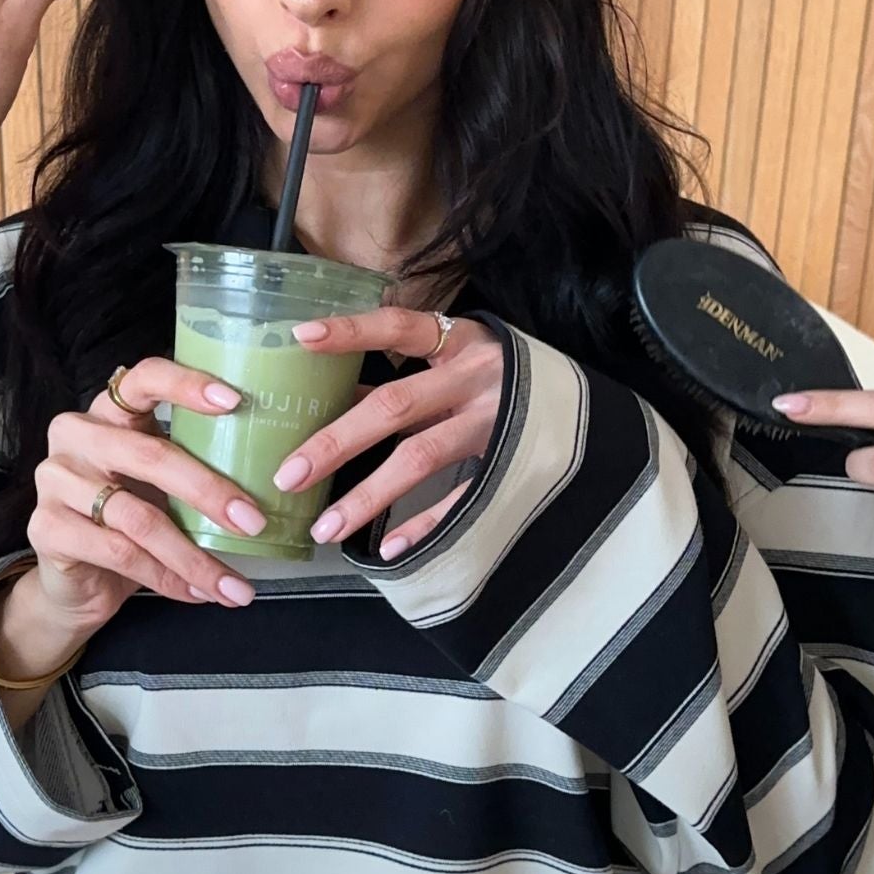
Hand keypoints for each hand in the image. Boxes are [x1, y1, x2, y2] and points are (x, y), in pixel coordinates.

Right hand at [0, 359, 267, 687]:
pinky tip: (198, 594)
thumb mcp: (161, 482)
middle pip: (149, 455)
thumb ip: (195, 463)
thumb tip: (275, 473)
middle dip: (209, 491)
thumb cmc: (131, 517)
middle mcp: (76, 435)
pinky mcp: (46, 528)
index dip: (187, 385)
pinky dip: (167, 578)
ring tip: (234, 584)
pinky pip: (119, 554)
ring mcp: (55, 480)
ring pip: (138, 518)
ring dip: (194, 556)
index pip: (144, 378)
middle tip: (253, 521)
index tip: (235, 401)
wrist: (76, 580)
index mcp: (109, 411)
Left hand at [273, 311, 503, 559]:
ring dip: (367, 496)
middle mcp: (476, 379)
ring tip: (324, 528)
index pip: (399, 327)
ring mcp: (494, 424)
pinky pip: (461, 499)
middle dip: (337, 441)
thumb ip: (400, 380)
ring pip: (420, 457)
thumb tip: (326, 399)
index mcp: (460, 342)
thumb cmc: (499, 383)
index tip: (301, 337)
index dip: (352, 331)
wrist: (584, 410)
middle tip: (289, 474)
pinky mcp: (510, 465)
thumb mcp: (456, 366)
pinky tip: (387, 546)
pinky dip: (424, 523)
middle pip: (396, 405)